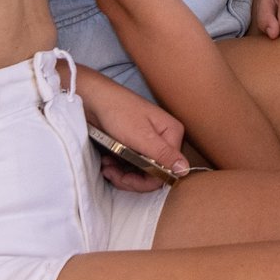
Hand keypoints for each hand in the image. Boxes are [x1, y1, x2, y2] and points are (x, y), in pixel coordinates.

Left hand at [79, 74, 189, 190]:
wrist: (94, 99)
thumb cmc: (118, 111)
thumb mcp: (140, 136)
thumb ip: (163, 154)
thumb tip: (185, 170)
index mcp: (172, 134)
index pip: (167, 171)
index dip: (146, 181)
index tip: (125, 179)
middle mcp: (164, 139)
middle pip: (154, 173)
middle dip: (131, 178)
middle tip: (111, 173)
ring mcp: (150, 143)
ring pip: (141, 172)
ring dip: (122, 174)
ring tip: (107, 167)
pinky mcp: (136, 145)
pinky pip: (132, 165)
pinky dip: (119, 168)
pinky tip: (107, 162)